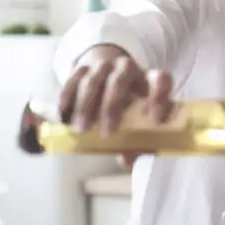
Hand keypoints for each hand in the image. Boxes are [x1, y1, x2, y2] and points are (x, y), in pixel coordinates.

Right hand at [57, 49, 173, 132]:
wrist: (109, 75)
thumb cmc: (129, 105)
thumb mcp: (139, 119)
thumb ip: (136, 140)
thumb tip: (126, 160)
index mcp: (149, 79)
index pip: (160, 80)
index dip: (159, 98)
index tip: (154, 120)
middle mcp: (127, 67)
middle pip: (119, 79)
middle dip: (111, 106)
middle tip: (106, 132)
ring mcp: (104, 65)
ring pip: (93, 79)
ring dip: (86, 105)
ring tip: (81, 129)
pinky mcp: (83, 67)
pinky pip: (73, 78)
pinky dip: (67, 96)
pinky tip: (63, 114)